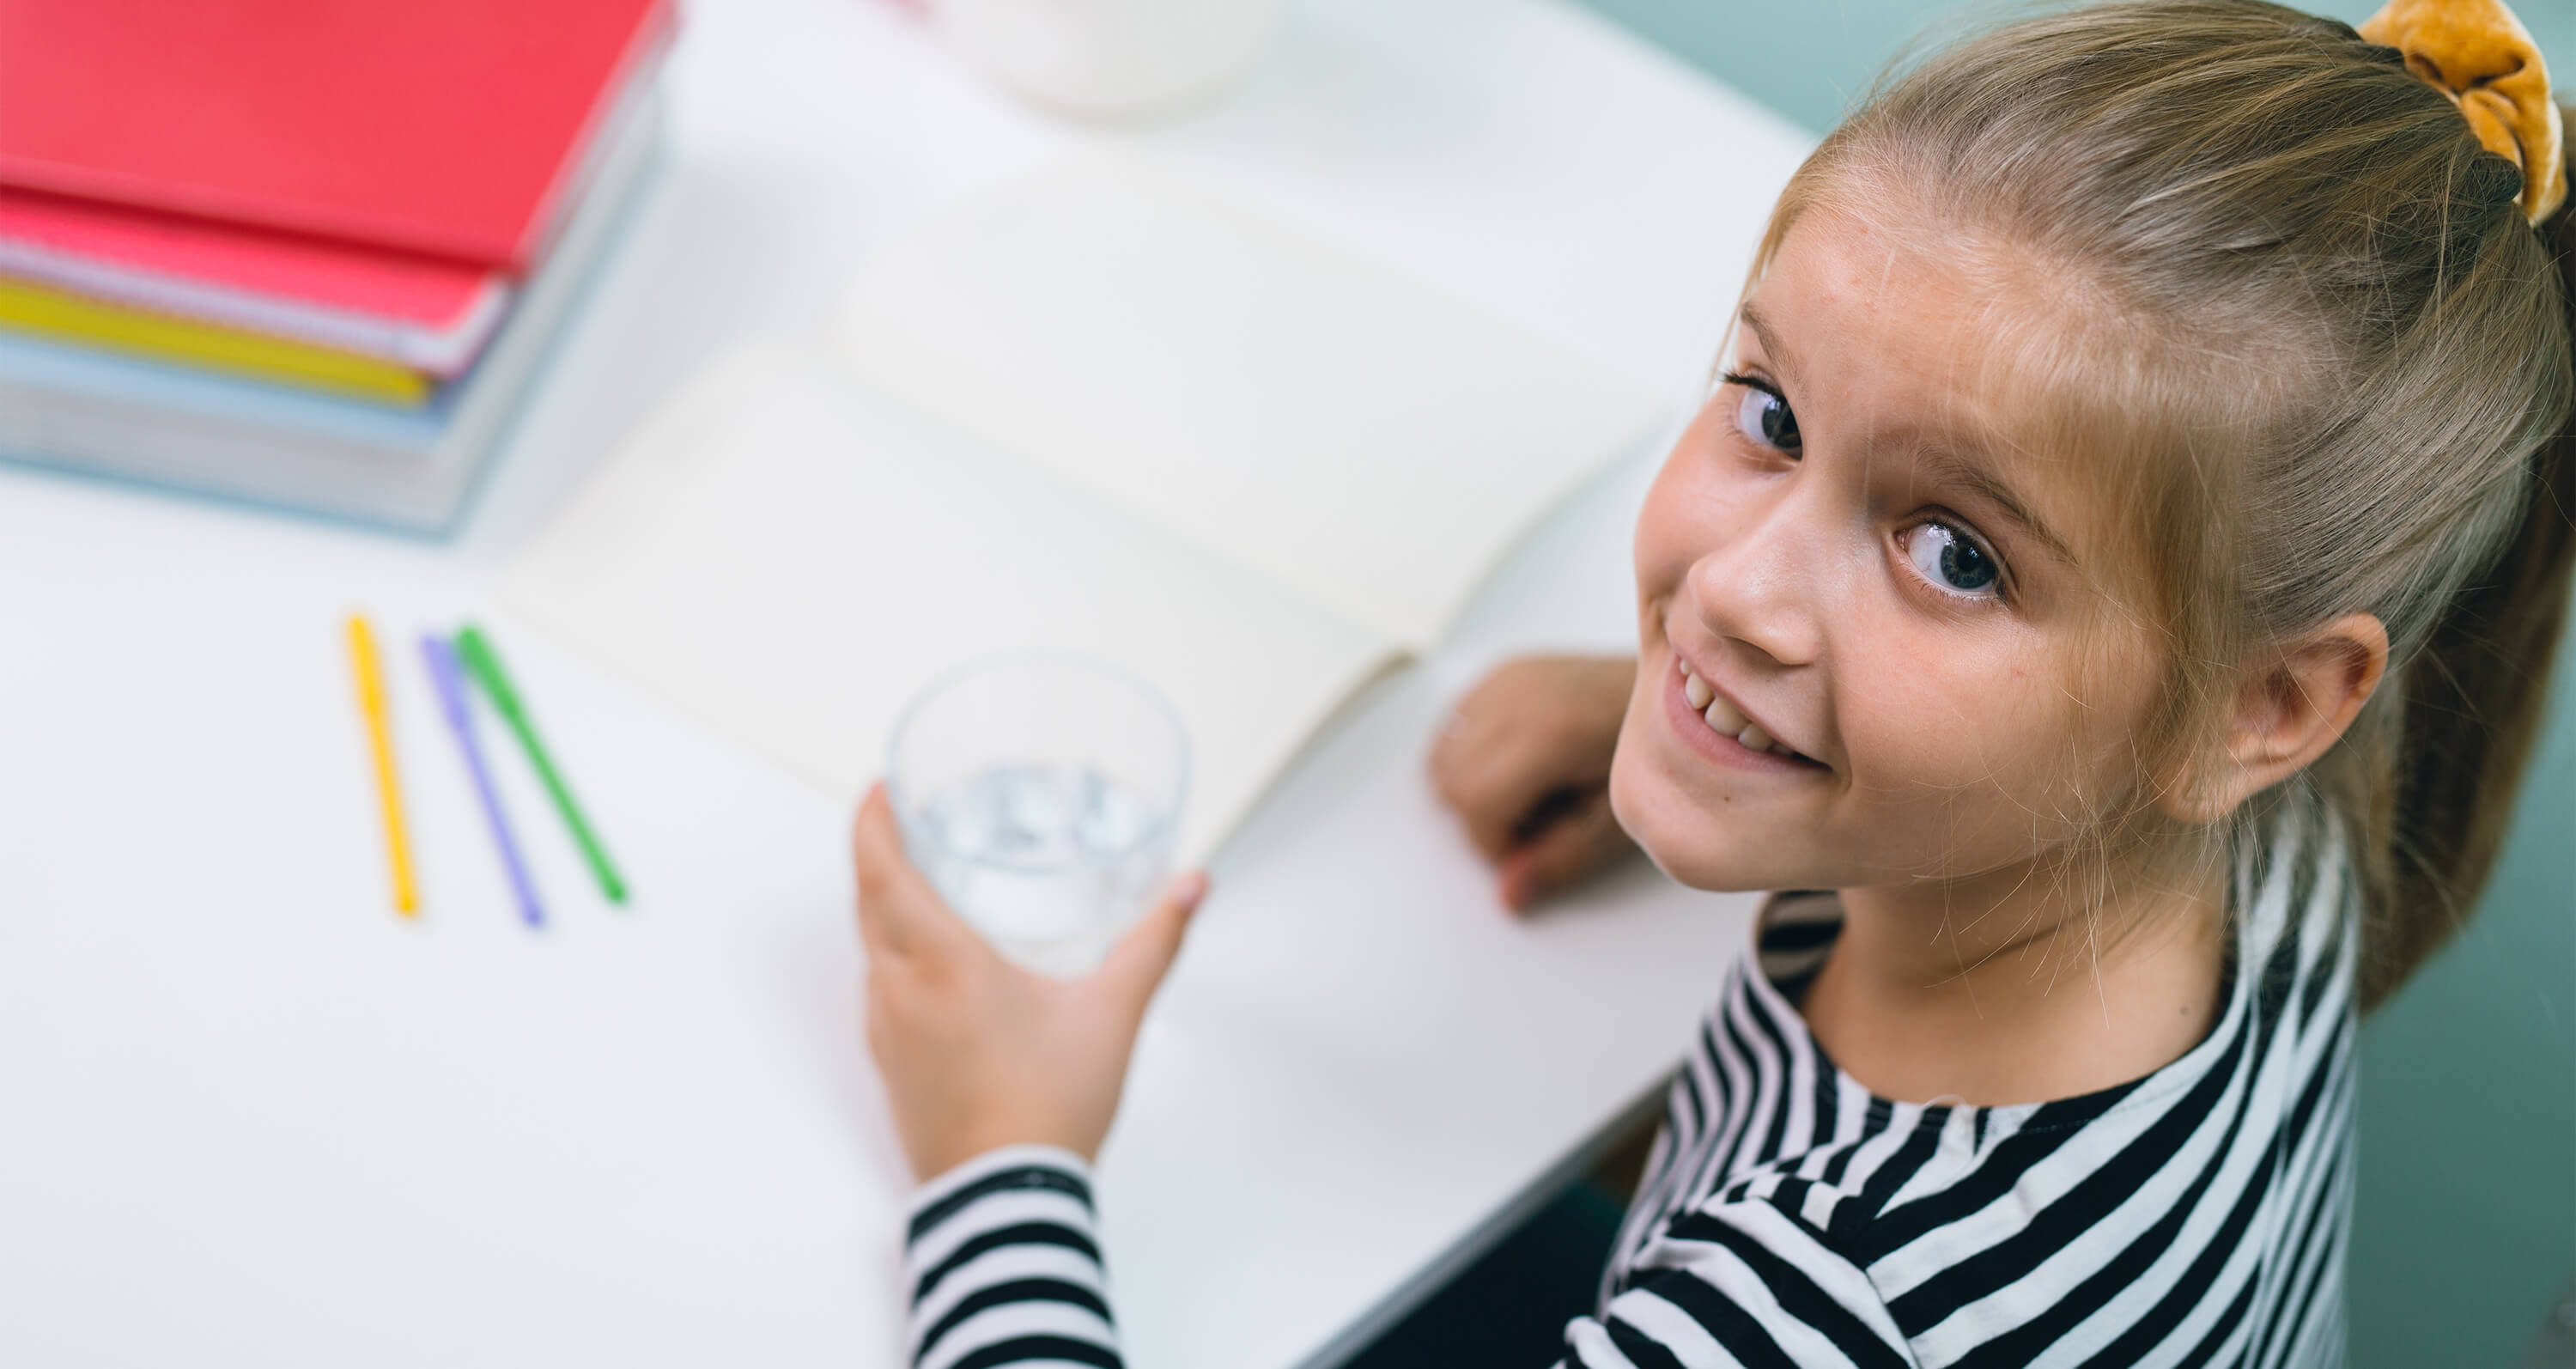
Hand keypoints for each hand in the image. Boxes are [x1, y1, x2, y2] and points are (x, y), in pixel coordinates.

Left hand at [853, 782, 1208, 1180]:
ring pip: (871, 949)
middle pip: (867, 902)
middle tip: (902, 819)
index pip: (881, 871)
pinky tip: (934, 966)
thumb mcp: (1114, 1012)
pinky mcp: (889, 1066)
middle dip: (878, 853)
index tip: (879, 785)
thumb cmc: (1053, 1106)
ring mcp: (886, 1032)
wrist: (1008, 1201)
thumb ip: (1155, 940)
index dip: (872, 820)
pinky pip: (880, 991)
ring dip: (884, 908)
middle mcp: (898, 991)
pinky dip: (895, 958)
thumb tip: (1195, 885)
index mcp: (941, 963)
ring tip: (923, 882)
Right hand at [1429, 654, 1637, 912]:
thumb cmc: (1660, 759)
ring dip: (1470, 789)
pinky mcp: (1505, 671)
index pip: (1474, 803)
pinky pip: (1453, 726)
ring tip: (1530, 791)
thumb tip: (1506, 897)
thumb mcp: (1618, 823)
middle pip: (1449, 781)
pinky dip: (1469, 757)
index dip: (1496, 844)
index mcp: (1548, 735)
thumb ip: (1560, 859)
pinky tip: (1519, 764)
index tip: (1537, 846)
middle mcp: (1517, 696)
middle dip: (1481, 819)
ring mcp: (1507, 678)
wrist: (1683, 695)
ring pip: (1441, 755)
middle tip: (1540, 819)